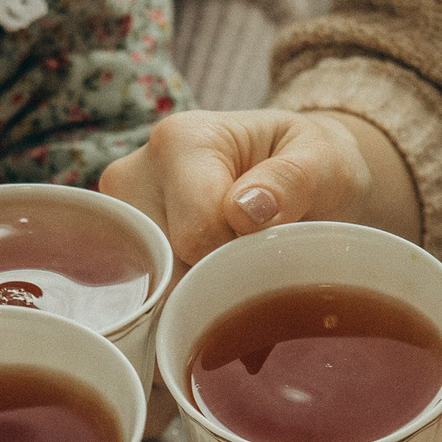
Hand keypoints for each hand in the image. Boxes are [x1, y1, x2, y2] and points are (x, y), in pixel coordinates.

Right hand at [98, 108, 420, 264]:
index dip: (239, 258)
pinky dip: (181, 299)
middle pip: (168, 264)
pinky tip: (209, 275)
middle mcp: (133, 173)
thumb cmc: (308, 164)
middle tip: (257, 257)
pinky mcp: (120, 246)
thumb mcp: (322, 162)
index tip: (270, 247)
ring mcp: (120, 213)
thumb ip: (291, 182)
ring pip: (154, 286)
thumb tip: (245, 211)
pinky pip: (145, 296)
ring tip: (234, 259)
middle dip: (216, 278)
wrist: (294, 169)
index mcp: (181, 141)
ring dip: (199, 291)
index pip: (197, 235)